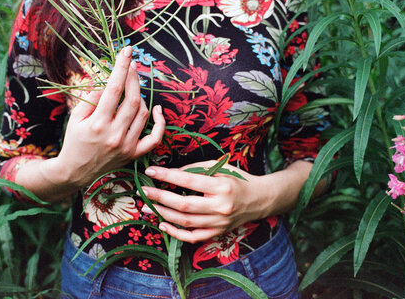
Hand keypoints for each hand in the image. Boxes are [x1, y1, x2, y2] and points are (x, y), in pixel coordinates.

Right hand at [55, 46, 165, 188]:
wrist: (75, 172)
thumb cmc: (74, 141)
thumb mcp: (75, 118)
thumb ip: (91, 98)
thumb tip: (107, 81)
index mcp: (98, 124)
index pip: (113, 89)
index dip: (121, 67)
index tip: (126, 51)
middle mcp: (115, 134)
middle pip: (133, 99)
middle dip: (134, 77)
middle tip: (132, 65)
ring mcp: (127, 146)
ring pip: (143, 114)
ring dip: (141, 96)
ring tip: (132, 88)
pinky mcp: (134, 154)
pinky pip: (154, 138)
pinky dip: (160, 123)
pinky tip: (157, 108)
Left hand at [140, 161, 272, 242]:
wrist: (260, 200)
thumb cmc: (238, 180)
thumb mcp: (220, 167)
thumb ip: (196, 169)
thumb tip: (171, 172)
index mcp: (222, 186)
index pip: (189, 180)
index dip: (167, 175)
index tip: (151, 171)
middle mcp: (220, 206)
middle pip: (184, 205)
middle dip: (160, 197)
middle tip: (144, 191)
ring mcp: (219, 222)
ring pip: (185, 222)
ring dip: (163, 214)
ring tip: (148, 207)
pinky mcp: (218, 233)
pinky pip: (193, 237)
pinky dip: (176, 233)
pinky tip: (163, 225)